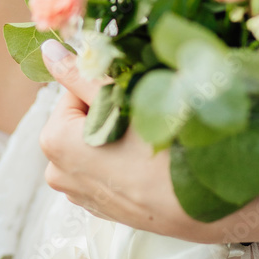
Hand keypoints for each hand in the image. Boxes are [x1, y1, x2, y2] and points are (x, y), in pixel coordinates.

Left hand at [38, 40, 258, 244]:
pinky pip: (106, 165)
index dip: (107, 83)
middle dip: (111, 107)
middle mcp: (57, 171)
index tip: (135, 92)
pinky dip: (123, 156)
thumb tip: (48, 51)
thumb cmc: (166, 149)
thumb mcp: (123, 100)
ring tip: (151, 138)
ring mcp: (79, 194)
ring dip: (118, 131)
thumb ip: (81, 73)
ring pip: (95, 140)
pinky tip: (150, 161)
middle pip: (83, 115)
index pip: (75, 88)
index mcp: (54, 140)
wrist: (210, 206)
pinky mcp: (102, 207)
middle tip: (146, 114)